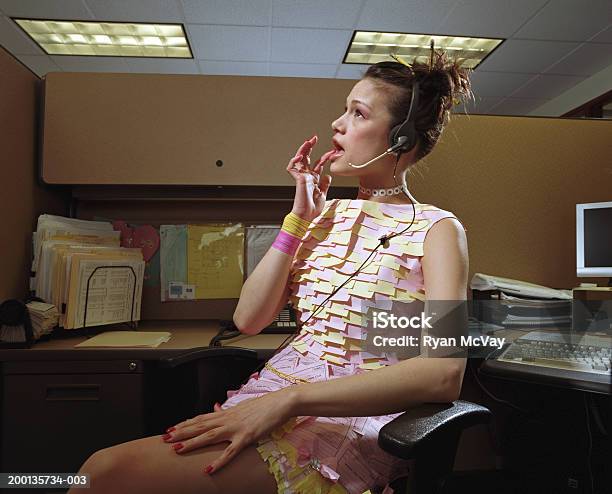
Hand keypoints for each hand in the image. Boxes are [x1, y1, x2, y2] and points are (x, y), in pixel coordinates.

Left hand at [163, 388, 295, 473]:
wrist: (281, 402)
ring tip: (177, 449)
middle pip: (200, 425)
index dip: (185, 423)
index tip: (171, 428)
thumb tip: (217, 408)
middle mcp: (228, 419)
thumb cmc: (265, 405)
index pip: (201, 418)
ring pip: (210, 435)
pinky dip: (219, 461)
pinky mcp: (247, 436)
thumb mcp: (244, 407)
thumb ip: (229, 411)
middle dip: (182, 432)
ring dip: (192, 442)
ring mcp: (236, 427)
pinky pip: (230, 451)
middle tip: (165, 438)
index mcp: (227, 412)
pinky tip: (209, 469)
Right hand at [286, 135, 334, 221]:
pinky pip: (292, 168)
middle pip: (307, 158)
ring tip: (308, 141)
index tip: (332, 151)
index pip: (318, 164)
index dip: (324, 156)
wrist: (306, 216)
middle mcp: (307, 176)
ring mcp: (302, 177)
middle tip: (314, 138)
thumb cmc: (312, 208)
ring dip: (303, 150)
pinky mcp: (298, 180)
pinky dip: (294, 161)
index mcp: (313, 179)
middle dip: (310, 147)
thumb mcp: (323, 194)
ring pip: (299, 160)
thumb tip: (328, 175)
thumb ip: (325, 184)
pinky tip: (300, 156)